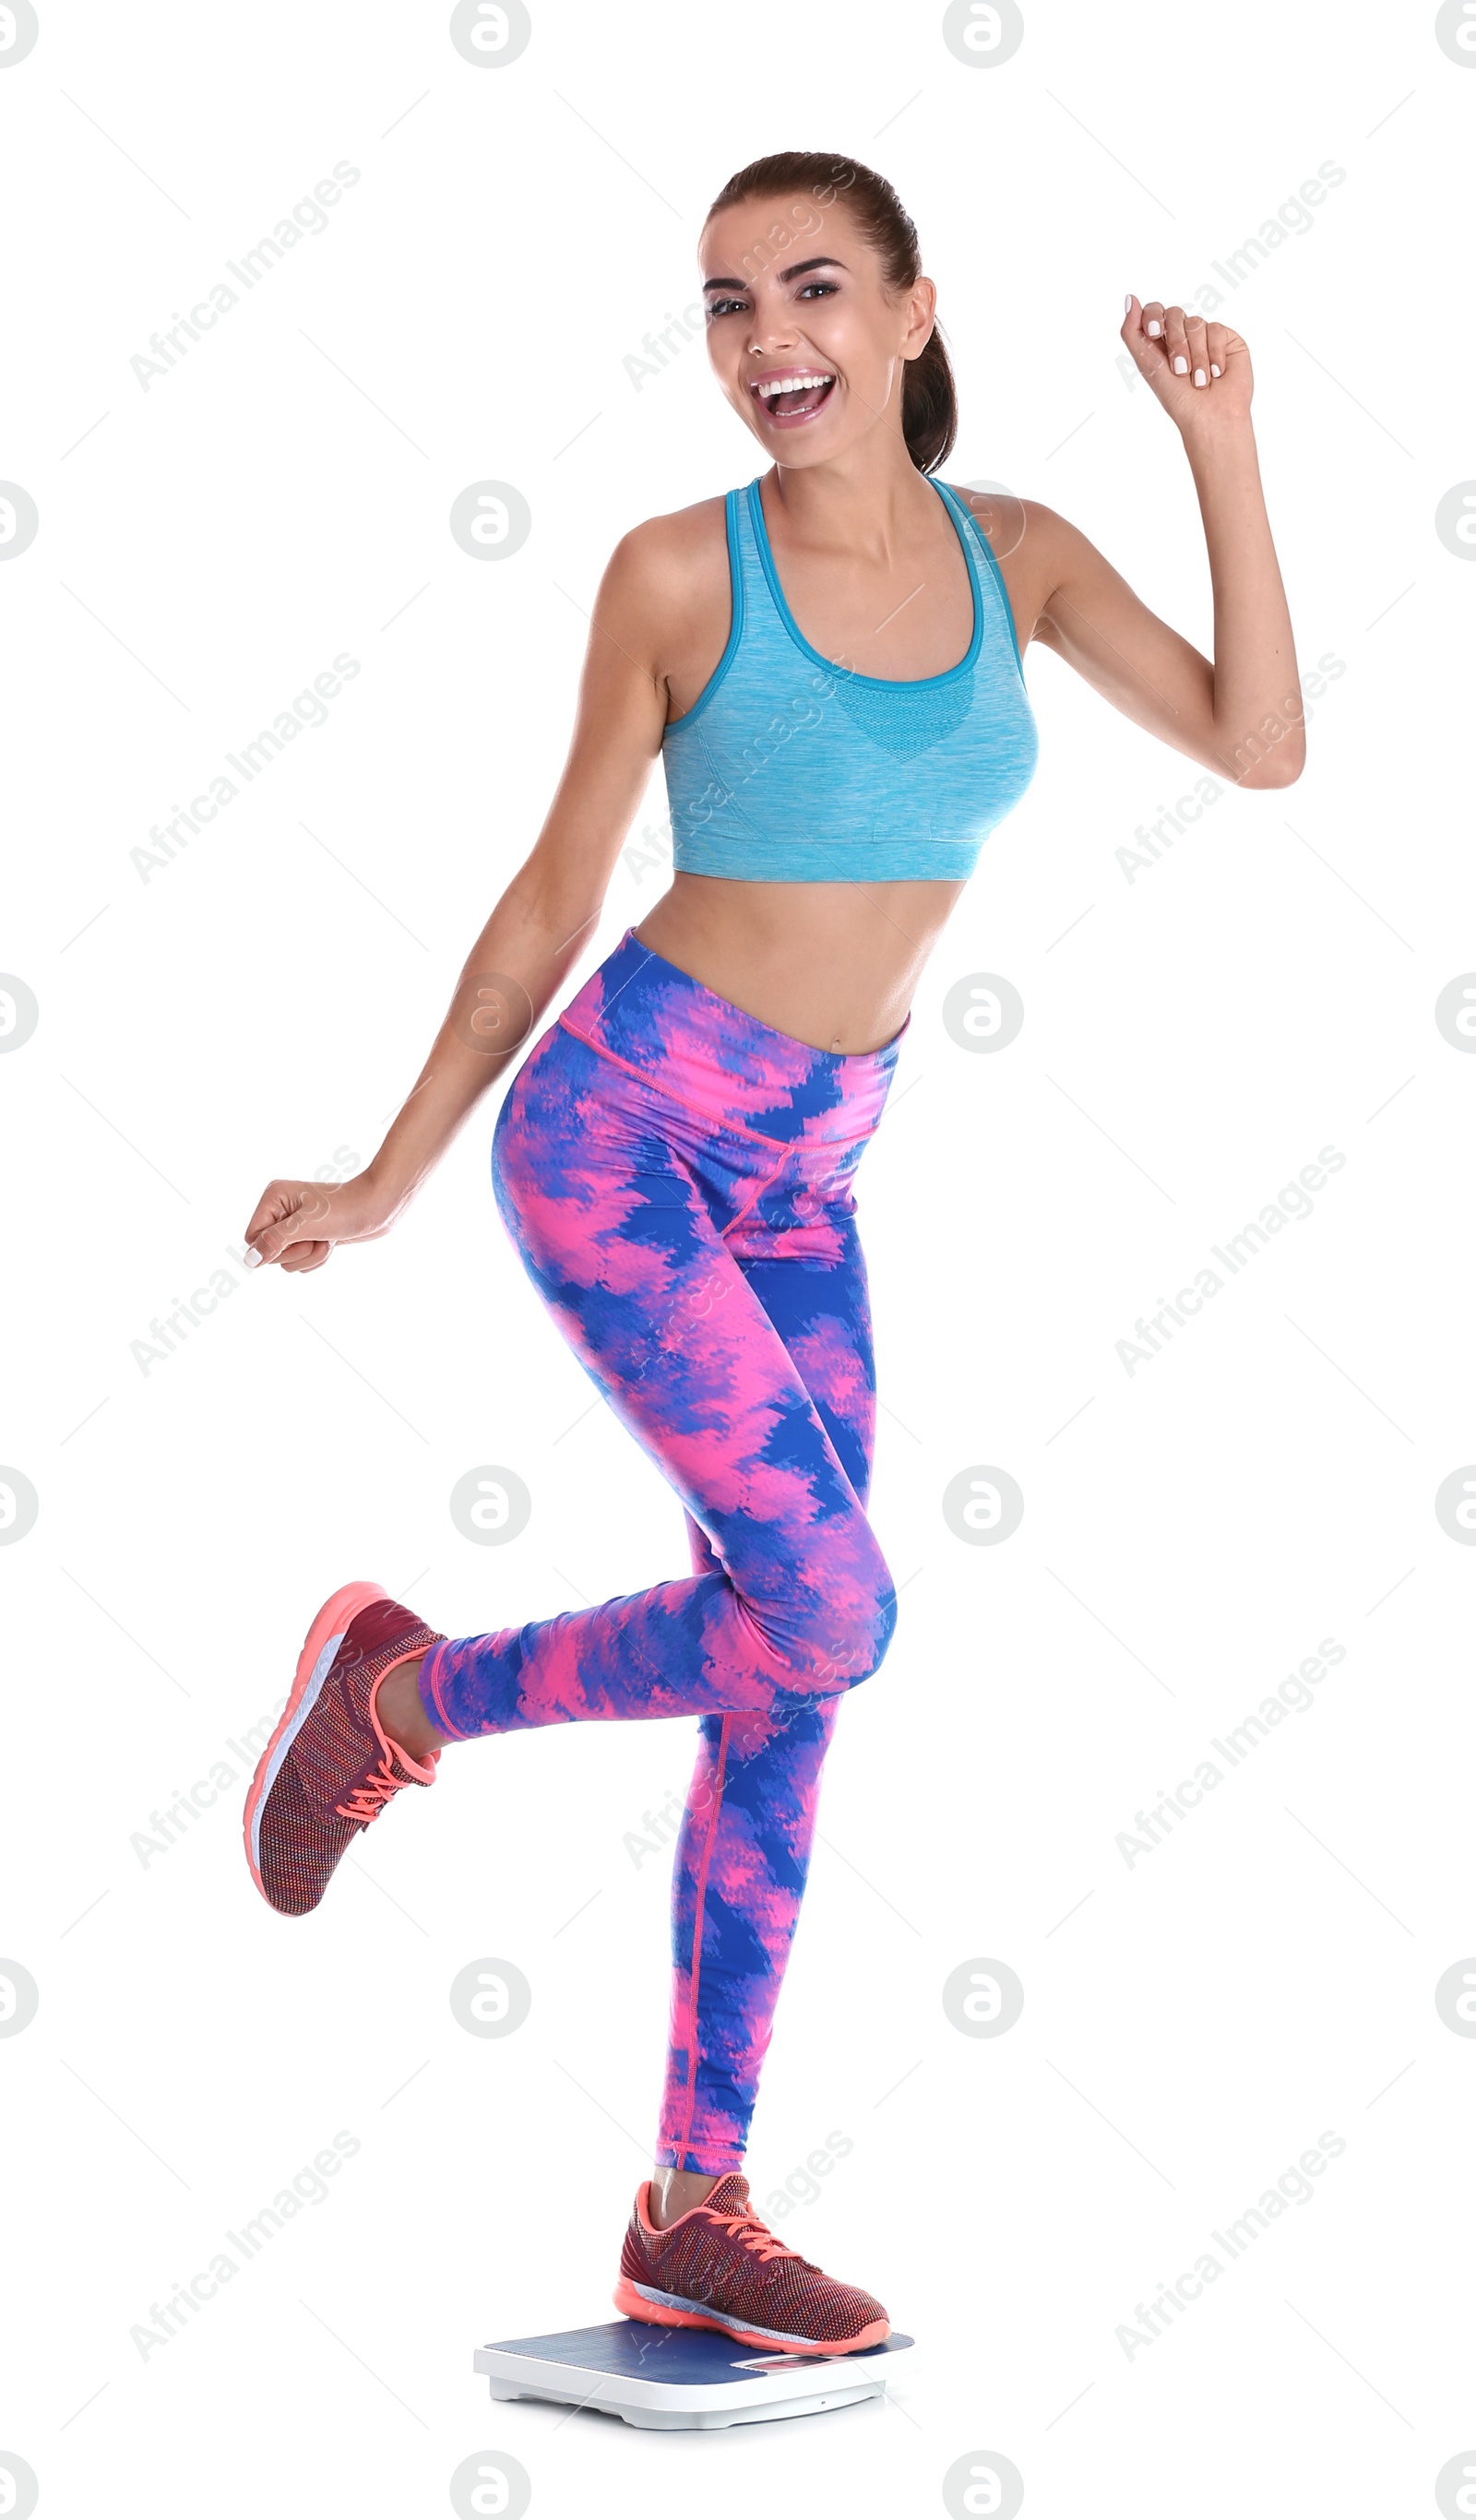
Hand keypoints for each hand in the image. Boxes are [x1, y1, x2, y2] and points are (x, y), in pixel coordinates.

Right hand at [242, 1169, 401, 1273]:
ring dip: (310, 1256)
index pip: (252, 1238)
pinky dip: (317, 1258)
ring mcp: (296, 1224)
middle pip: (269, 1252)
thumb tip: (250, 1261)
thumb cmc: (346, 1209)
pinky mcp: (310, 1235)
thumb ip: (275, 1242)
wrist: (381, 1206)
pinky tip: (331, 1243)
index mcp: (273, 1198)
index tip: (296, 1240)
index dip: (272, 1248)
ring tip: (327, 1239)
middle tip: (317, 1237)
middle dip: (296, 1252)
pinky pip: (301, 1261)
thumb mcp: (307, 1226)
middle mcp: (281, 1209)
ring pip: (287, 1260)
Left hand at [1122, 295, 1251, 434]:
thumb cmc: (1178, 399)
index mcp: (1161, 342)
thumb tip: (1130, 298)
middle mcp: (1184, 336)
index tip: (1153, 333)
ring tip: (1200, 381)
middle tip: (1180, 371)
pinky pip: (1216, 330)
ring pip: (1196, 323)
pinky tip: (1217, 374)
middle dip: (1175, 344)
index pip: (1155, 311)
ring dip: (1196, 356)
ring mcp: (1206, 336)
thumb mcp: (1147, 365)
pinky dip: (1214, 354)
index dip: (1153, 317)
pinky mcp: (1227, 339)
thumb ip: (1133, 333)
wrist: (1210, 417)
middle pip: (1175, 314)